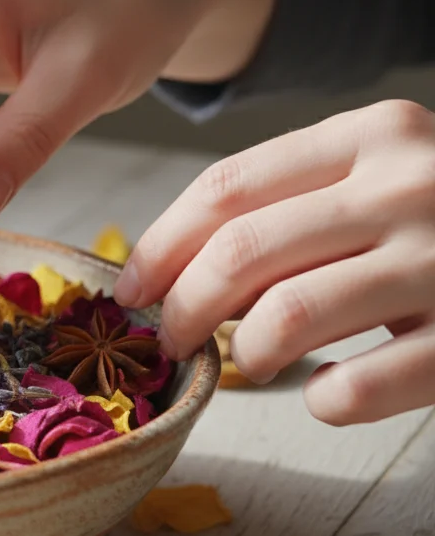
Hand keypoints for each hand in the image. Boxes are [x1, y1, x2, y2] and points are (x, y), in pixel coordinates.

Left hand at [117, 100, 434, 425]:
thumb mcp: (384, 176)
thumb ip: (294, 203)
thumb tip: (167, 268)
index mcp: (374, 135)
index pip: (226, 187)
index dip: (160, 246)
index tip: (129, 291)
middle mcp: (410, 184)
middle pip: (240, 253)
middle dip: (182, 308)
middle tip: (170, 341)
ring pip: (284, 318)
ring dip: (244, 353)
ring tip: (251, 361)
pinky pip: (357, 387)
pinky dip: (324, 400)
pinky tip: (328, 392)